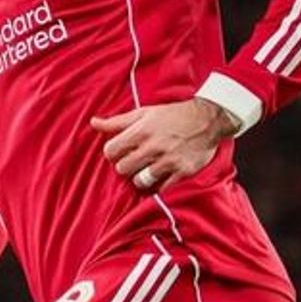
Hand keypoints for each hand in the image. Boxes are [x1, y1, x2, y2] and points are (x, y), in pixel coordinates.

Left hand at [90, 98, 237, 191]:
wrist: (207, 119)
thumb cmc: (172, 115)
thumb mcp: (144, 113)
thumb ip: (117, 121)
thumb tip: (93, 123)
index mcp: (141, 130)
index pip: (111, 151)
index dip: (112, 152)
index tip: (119, 151)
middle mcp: (153, 147)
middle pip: (123, 169)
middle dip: (125, 166)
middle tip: (134, 161)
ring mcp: (168, 161)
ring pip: (140, 181)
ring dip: (141, 178)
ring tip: (147, 170)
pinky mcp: (183, 172)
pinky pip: (162, 188)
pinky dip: (159, 185)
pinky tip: (162, 176)